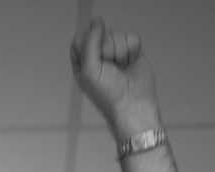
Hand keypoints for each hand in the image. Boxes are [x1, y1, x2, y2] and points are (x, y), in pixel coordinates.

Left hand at [70, 18, 158, 135]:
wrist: (134, 105)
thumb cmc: (109, 95)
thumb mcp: (90, 70)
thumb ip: (89, 43)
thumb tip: (97, 22)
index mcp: (83, 63)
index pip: (80, 39)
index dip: (88, 42)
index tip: (95, 56)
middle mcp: (99, 57)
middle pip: (100, 34)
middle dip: (107, 48)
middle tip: (110, 67)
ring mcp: (116, 54)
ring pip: (117, 35)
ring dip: (121, 51)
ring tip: (122, 68)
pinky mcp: (132, 52)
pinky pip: (132, 38)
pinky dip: (133, 50)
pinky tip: (131, 64)